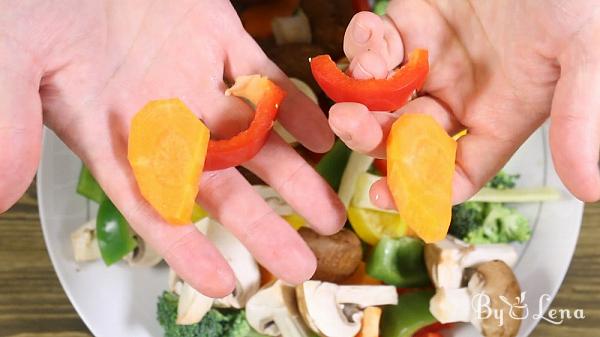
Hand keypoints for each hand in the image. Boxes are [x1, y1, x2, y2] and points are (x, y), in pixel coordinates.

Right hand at [0, 0, 344, 295]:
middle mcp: (158, 112)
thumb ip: (11, 122)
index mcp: (109, 129)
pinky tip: (317, 136)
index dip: (185, 248)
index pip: (150, 204)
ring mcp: (191, 74)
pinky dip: (289, 105)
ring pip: (250, 137)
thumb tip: (0, 194)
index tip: (224, 285)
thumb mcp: (11, 53)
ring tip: (327, 214)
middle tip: (301, 267)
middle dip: (260, 225)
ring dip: (291, 177)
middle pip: (217, 183)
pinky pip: (261, 75)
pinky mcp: (215, 31)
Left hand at [331, 0, 599, 205]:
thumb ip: (579, 115)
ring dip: (361, 91)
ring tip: (362, 72)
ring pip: (383, 95)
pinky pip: (377, 45)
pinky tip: (371, 34)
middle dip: (373, 136)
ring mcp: (434, 58)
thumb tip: (588, 188)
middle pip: (404, 136)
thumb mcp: (585, 51)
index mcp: (500, 115)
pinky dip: (364, 44)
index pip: (455, 172)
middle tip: (349, 123)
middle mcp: (462, 93)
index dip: (419, 191)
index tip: (382, 196)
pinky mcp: (414, 20)